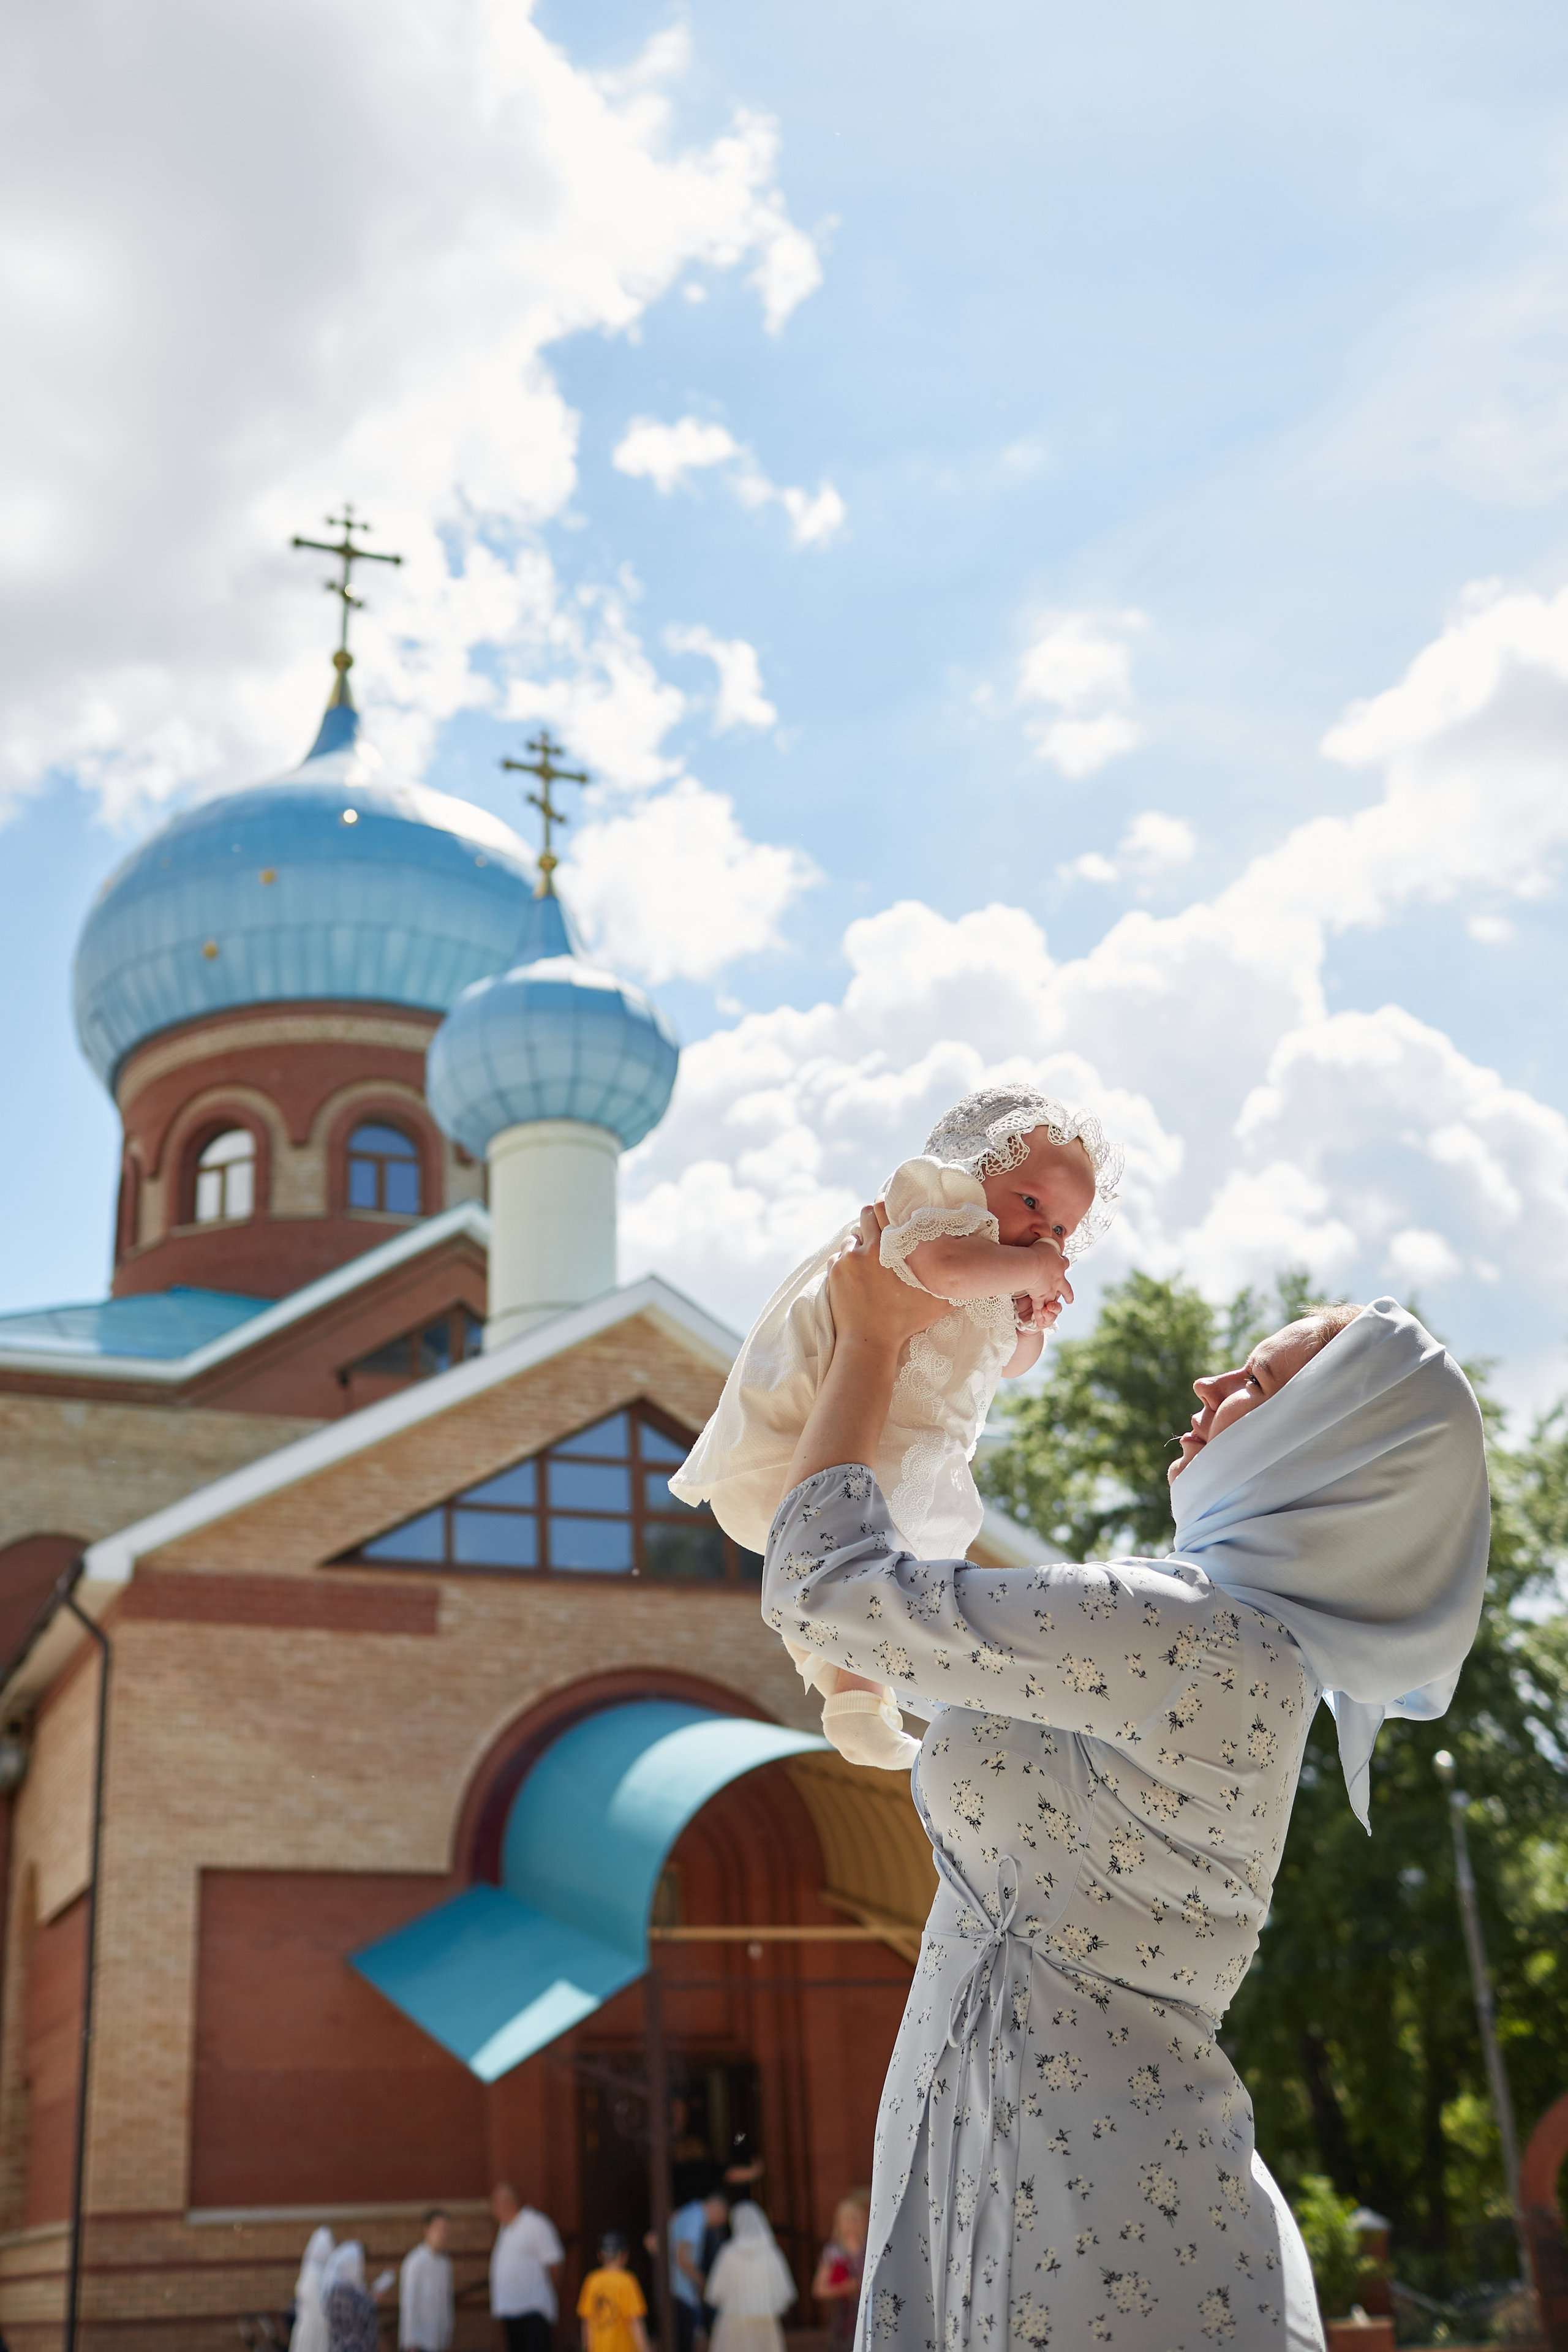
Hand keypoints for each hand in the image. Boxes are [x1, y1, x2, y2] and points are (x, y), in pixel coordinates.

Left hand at [825, 1204, 954, 1351]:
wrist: (869, 1341)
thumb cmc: (904, 1322)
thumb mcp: (935, 1302)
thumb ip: (951, 1282)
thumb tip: (967, 1268)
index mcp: (889, 1249)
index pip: (882, 1209)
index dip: (886, 1204)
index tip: (891, 1207)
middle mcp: (866, 1249)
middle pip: (865, 1215)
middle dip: (872, 1218)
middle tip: (881, 1230)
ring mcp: (847, 1260)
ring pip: (851, 1237)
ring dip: (859, 1242)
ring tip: (869, 1256)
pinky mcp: (835, 1273)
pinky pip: (839, 1255)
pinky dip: (846, 1259)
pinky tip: (856, 1271)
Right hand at [1014, 1238, 1071, 1326]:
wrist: (1033, 1264)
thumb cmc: (1036, 1250)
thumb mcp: (1042, 1240)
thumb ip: (1040, 1231)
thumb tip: (1039, 1222)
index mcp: (1059, 1265)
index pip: (1063, 1263)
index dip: (1063, 1263)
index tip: (1064, 1263)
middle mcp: (1058, 1279)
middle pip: (1065, 1287)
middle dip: (1068, 1293)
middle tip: (1070, 1299)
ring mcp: (1050, 1290)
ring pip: (1053, 1301)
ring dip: (1056, 1307)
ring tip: (1055, 1312)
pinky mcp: (1041, 1297)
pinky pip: (1040, 1309)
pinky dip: (1040, 1316)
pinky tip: (1040, 1322)